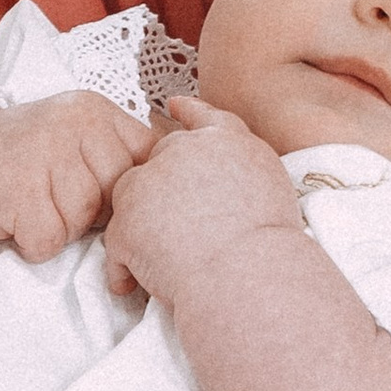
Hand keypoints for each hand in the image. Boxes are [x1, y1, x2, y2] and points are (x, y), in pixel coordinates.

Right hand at [0, 94, 159, 264]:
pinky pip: (49, 240)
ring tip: (37, 205)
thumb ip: (122, 154)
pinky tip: (18, 218)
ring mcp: (44, 153)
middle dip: (95, 212)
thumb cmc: (31, 160)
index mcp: (97, 111)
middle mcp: (74, 124)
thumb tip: (185, 187)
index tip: (103, 195)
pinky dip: (33, 243)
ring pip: (83, 221)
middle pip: (118, 195)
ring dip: (61, 228)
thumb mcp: (81, 139)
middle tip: (60, 198)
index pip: (147, 160)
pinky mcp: (18, 190)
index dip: (132, 191)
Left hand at [100, 95, 299, 299]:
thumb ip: (245, 167)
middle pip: (160, 159)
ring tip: (165, 261)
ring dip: (141, 225)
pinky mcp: (126, 223)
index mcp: (225, 141)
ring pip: (131, 199)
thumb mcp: (273, 186)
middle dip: (163, 186)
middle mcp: (182, 152)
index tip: (175, 105)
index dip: (188, 112)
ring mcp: (148, 185)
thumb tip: (223, 180)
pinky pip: (117, 245)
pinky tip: (133, 285)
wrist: (248, 272)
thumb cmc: (271, 244)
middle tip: (181, 227)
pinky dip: (125, 268)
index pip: (204, 119)